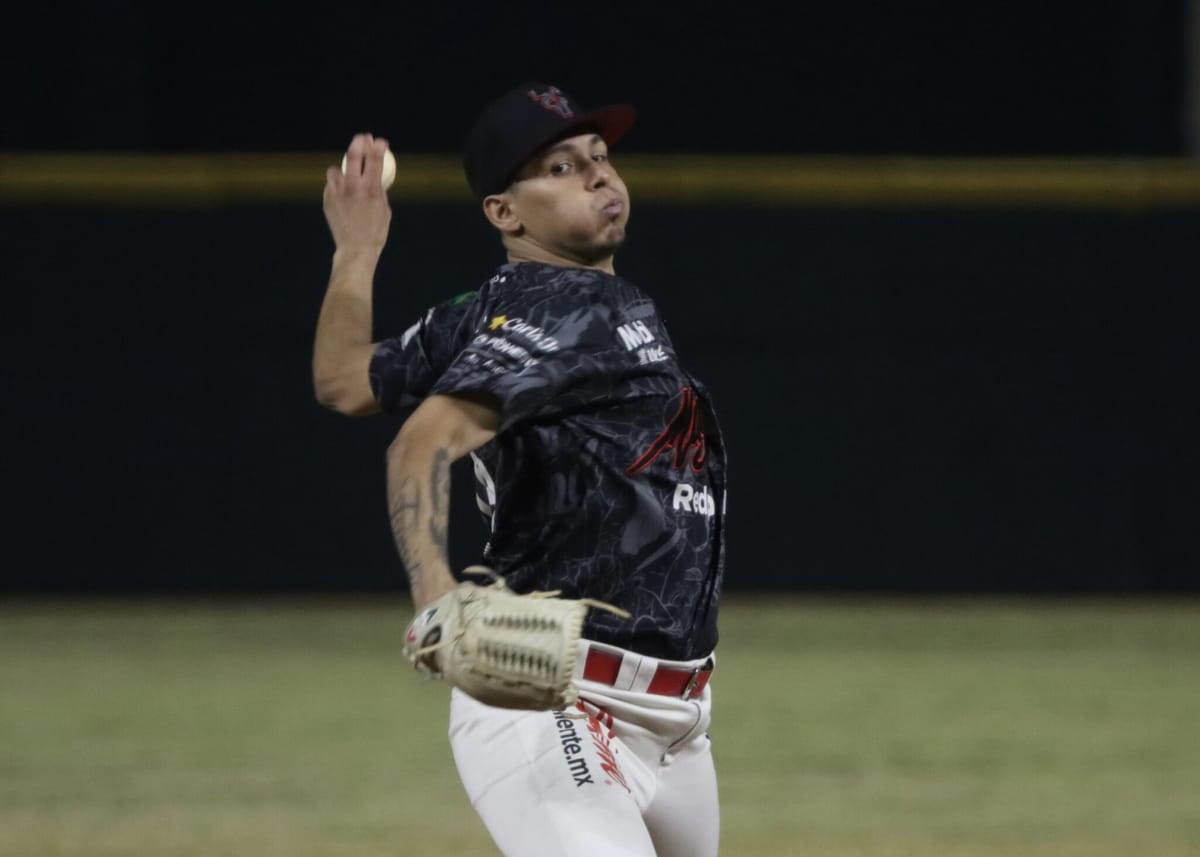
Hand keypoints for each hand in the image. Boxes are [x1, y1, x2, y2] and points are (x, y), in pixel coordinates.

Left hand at [323, 133, 392, 260]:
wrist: (355, 250)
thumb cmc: (375, 232)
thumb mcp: (384, 209)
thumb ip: (379, 190)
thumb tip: (376, 176)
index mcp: (371, 190)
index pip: (375, 159)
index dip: (378, 146)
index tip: (380, 142)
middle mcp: (353, 188)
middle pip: (352, 155)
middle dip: (359, 143)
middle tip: (363, 139)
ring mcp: (337, 193)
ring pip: (335, 170)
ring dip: (343, 168)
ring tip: (348, 174)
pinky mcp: (327, 200)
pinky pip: (331, 185)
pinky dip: (337, 186)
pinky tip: (343, 193)